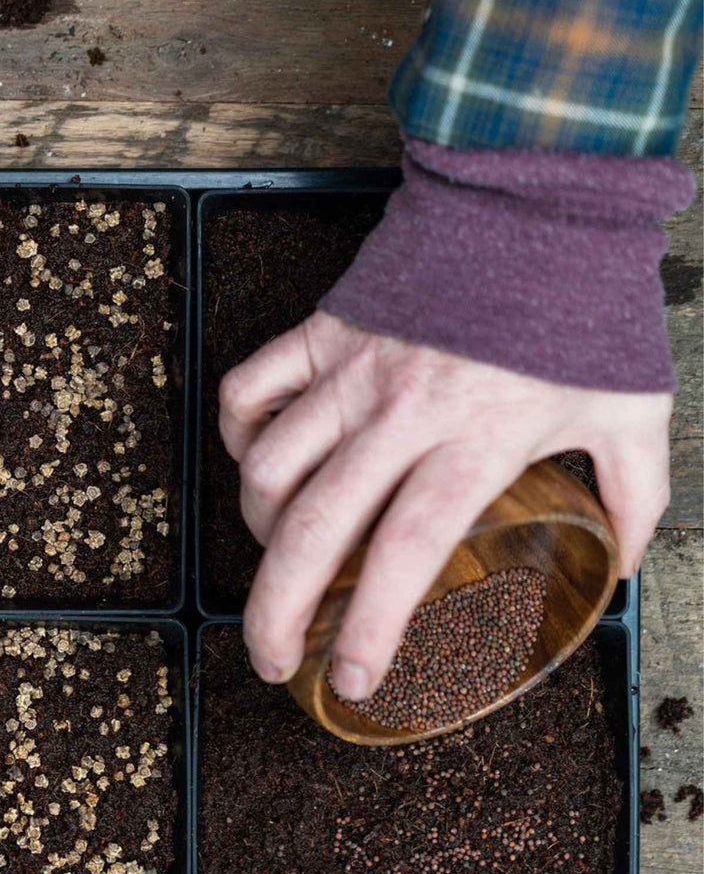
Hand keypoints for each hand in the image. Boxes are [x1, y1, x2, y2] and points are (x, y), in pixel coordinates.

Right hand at [219, 311, 670, 694]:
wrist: (539, 194)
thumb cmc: (582, 305)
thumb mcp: (632, 410)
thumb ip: (635, 498)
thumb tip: (623, 565)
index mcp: (474, 441)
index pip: (403, 554)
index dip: (368, 627)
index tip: (353, 678)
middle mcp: (399, 413)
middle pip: (312, 529)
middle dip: (277, 612)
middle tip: (274, 660)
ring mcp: (350, 371)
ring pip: (268, 468)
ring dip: (259, 532)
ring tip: (277, 562)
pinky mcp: (322, 332)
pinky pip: (248, 391)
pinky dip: (238, 437)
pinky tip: (255, 466)